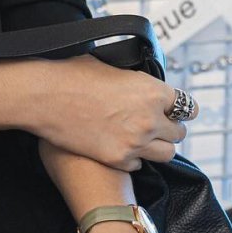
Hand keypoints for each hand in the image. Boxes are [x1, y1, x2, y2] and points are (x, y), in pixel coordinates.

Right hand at [23, 56, 188, 171]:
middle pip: (179, 133)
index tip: (172, 111)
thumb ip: (135, 80)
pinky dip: (133, 158)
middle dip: (169, 128)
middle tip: (155, 125)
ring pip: (166, 153)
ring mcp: (135, 142)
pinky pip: (139, 165)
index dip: (179, 109)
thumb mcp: (112, 67)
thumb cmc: (72, 74)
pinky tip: (121, 148)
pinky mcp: (117, 159)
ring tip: (143, 140)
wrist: (44, 96)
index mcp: (153, 91)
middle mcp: (150, 119)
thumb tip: (140, 84)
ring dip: (157, 146)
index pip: (187, 107)